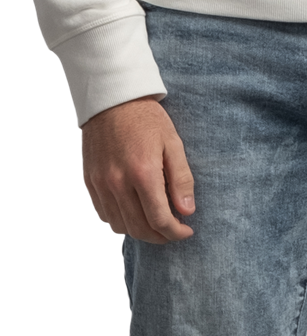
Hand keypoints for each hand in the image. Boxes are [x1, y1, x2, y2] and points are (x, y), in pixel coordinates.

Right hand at [81, 96, 195, 242]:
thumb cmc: (147, 119)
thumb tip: (187, 212)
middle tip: (173, 231)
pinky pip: (104, 214)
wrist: (111, 99)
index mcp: (143, 173)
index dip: (176, 233)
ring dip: (139, 231)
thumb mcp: (173, 144)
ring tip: (154, 222)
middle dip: (160, 237)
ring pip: (120, 226)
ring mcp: (100, 184)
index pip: (160, 220)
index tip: (186, 231)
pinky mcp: (89, 181)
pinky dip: (120, 220)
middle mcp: (118, 183)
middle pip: (139, 228)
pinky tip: (133, 211)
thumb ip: (181, 179)